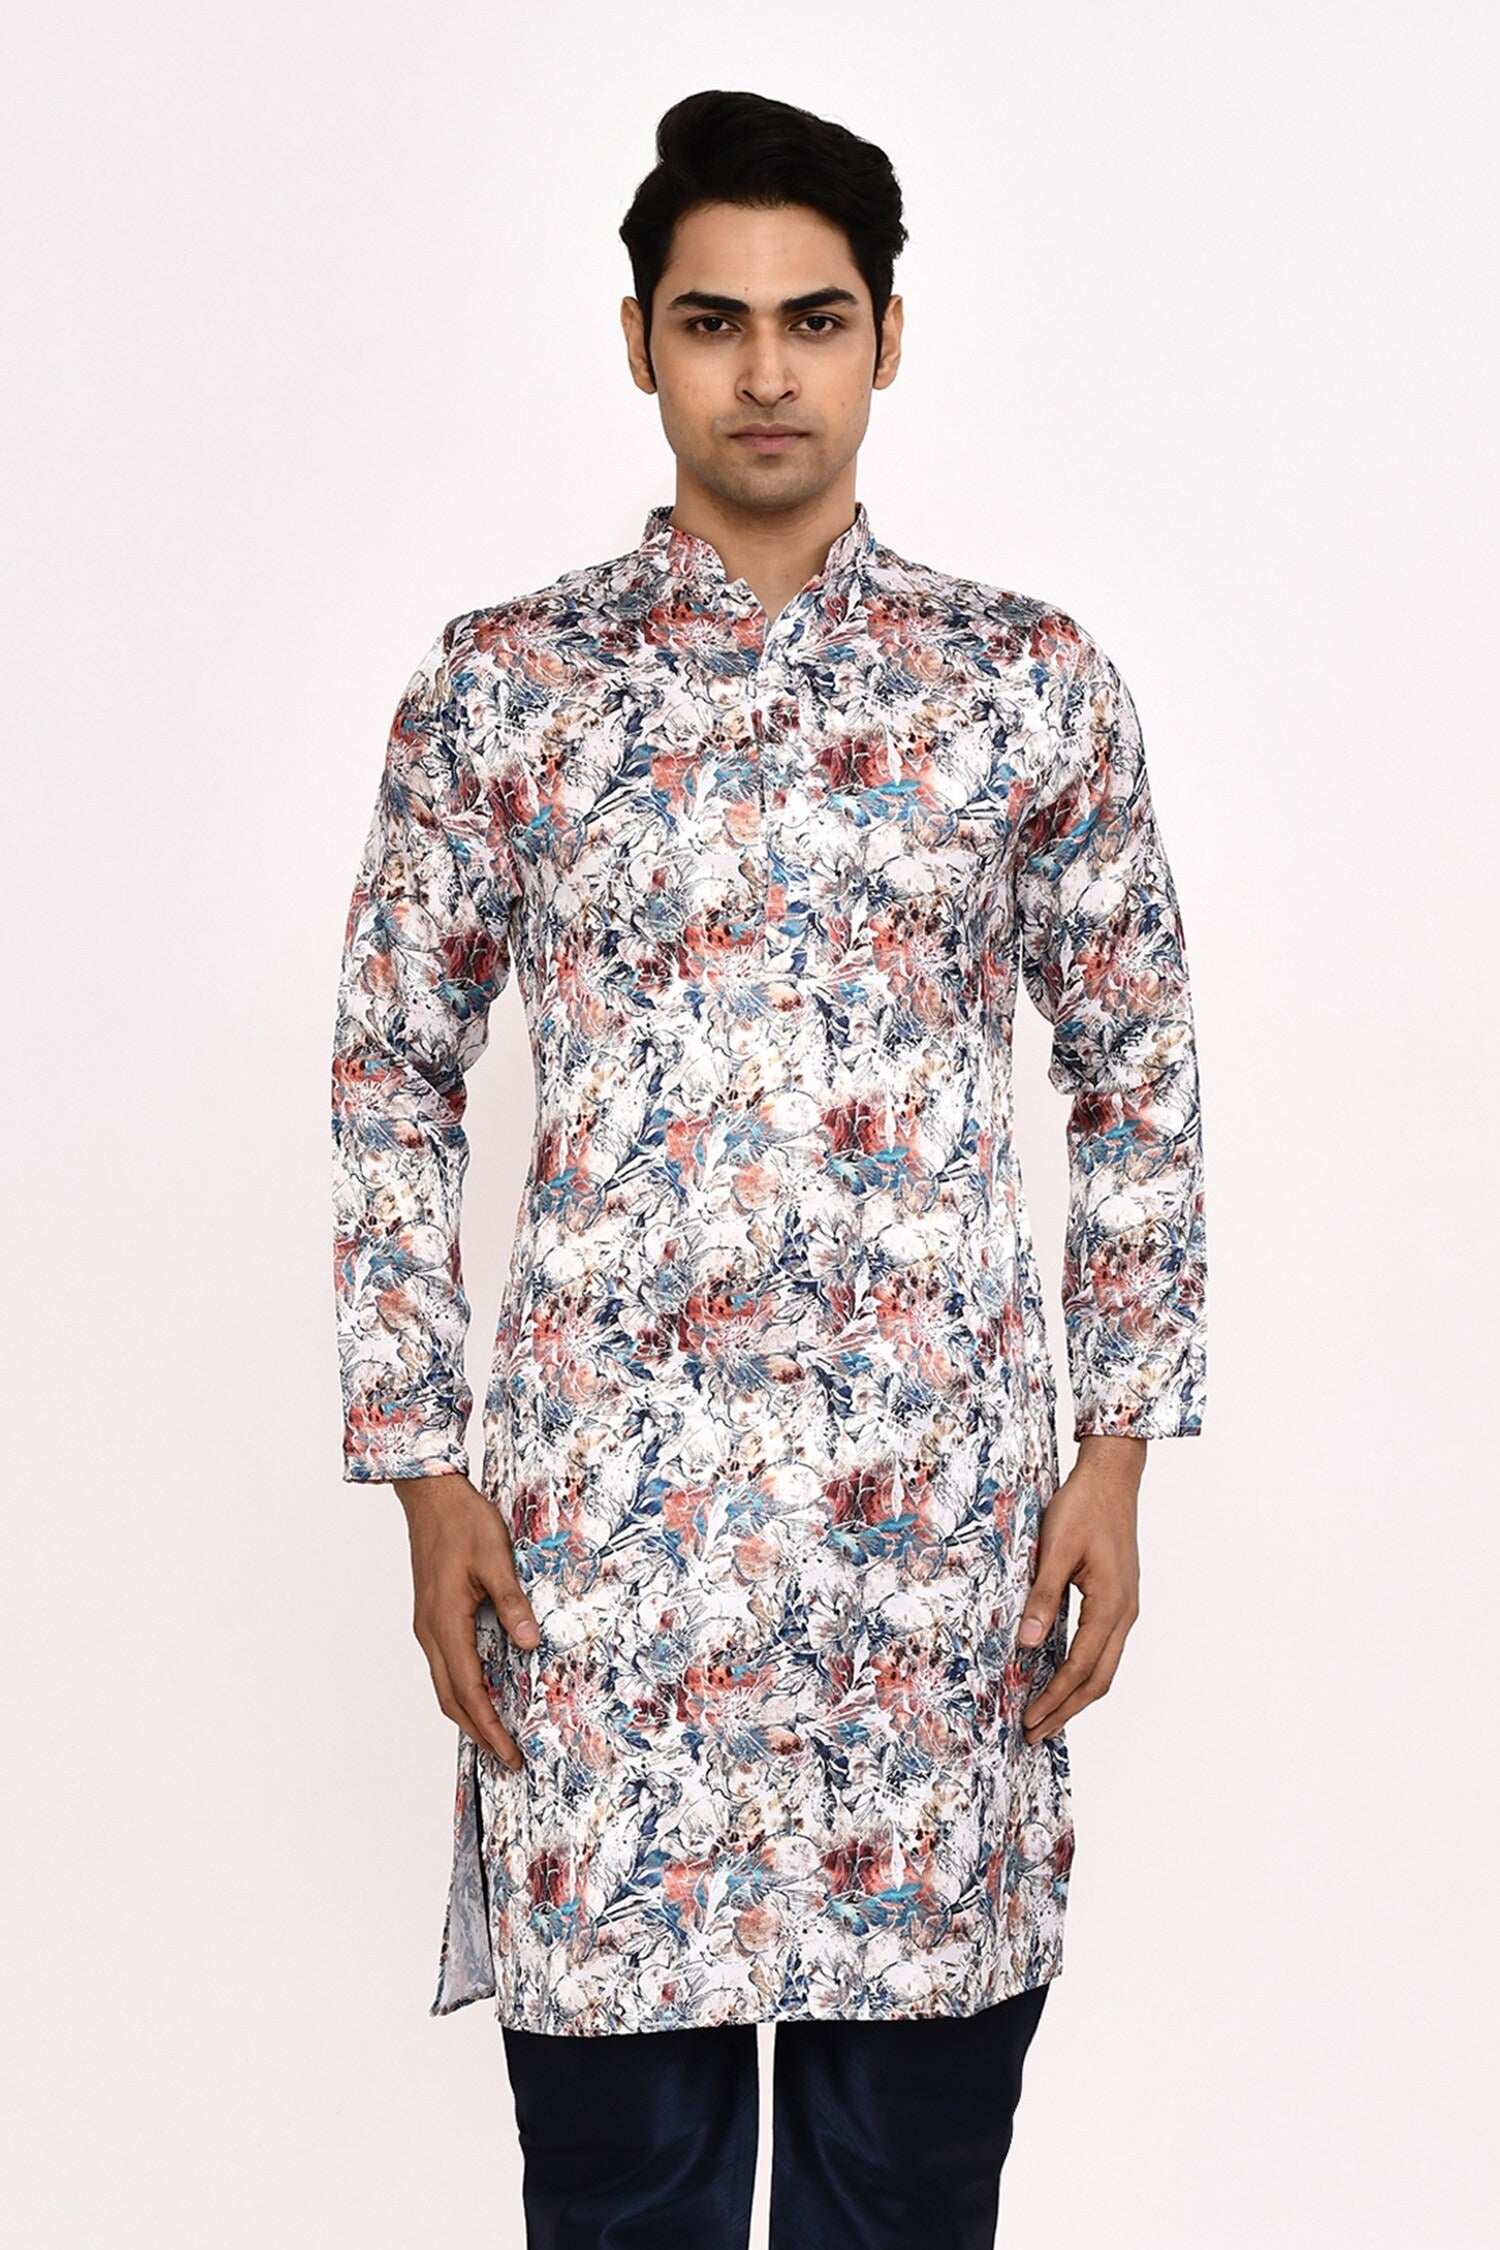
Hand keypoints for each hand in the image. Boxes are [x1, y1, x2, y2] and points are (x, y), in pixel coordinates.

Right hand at [393, 1470, 539, 1770]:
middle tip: (507, 1758)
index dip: (490, 1726)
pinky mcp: (430, 1616)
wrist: (430, 1496)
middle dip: (479, 1732)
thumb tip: (531, 1643)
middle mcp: (430, 1631)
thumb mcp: (495, 1559)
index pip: (469, 1690)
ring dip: (468, 1714)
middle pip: (451, 1699)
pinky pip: (444, 1666)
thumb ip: (512, 1603)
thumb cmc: (462, 1522)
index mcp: (445, 1622)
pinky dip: (461, 1690)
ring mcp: (426, 1625)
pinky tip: (480, 1692)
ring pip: (444, 1685)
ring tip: (495, 1736)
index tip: (510, 1753)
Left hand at [1017, 1436, 1144, 1744]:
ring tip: (1046, 1715)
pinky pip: (1103, 1648)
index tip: (1029, 1720)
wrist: (1112, 1475)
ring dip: (1075, 1695)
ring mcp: (1125, 1607)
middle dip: (1066, 1710)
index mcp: (1111, 1605)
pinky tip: (1060, 1675)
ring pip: (1104, 1667)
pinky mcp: (1119, 1598)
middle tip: (1035, 1734)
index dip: (1054, 1699)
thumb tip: (1027, 1643)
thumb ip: (1043, 1596)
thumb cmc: (1083, 1507)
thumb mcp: (1056, 1549)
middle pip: (1098, 1679)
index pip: (1080, 1668)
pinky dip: (1082, 1671)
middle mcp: (1125, 1613)